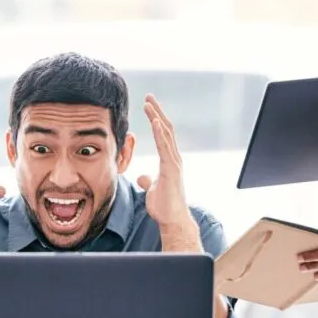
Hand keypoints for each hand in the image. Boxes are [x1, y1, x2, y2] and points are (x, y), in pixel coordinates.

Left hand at [136, 94, 190, 226]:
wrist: (172, 220)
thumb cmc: (164, 206)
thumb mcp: (153, 189)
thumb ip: (149, 180)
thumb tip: (144, 177)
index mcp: (169, 160)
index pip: (163, 134)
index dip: (156, 119)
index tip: (149, 106)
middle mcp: (174, 158)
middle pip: (166, 129)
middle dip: (157, 112)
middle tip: (149, 97)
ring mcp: (173, 162)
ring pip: (165, 134)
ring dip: (157, 117)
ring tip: (149, 103)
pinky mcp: (171, 169)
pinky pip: (165, 147)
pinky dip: (160, 132)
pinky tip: (155, 121)